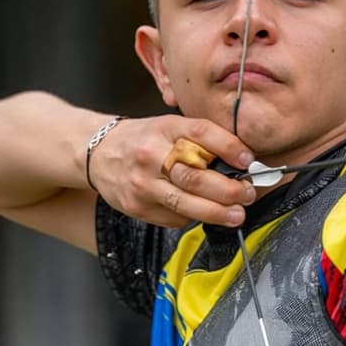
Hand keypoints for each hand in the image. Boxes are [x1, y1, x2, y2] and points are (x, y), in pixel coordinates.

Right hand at [88, 116, 256, 228]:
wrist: (98, 153)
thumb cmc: (143, 140)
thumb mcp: (169, 127)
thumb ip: (200, 140)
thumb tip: (242, 161)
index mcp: (164, 128)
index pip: (201, 133)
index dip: (229, 147)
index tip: (248, 160)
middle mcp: (151, 155)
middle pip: (196, 176)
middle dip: (229, 190)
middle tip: (247, 194)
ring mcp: (142, 184)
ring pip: (186, 203)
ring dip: (218, 212)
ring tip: (237, 214)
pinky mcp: (137, 207)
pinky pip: (174, 218)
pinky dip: (193, 217)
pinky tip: (202, 212)